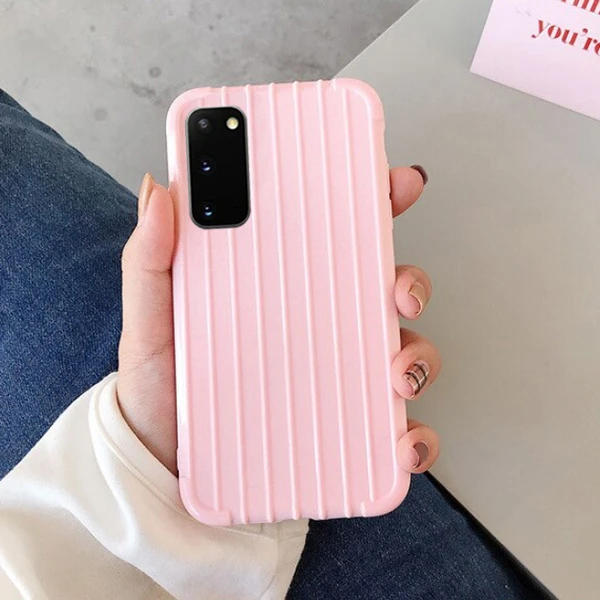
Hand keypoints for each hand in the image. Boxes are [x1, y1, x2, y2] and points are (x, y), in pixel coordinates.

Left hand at [117, 167, 440, 477]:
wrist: (162, 466)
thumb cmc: (160, 391)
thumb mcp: (150, 321)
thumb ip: (149, 261)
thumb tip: (160, 191)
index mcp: (280, 289)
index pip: (334, 237)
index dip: (372, 204)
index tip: (395, 184)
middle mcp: (317, 327)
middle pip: (382, 290)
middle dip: (410, 282)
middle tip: (400, 293)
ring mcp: (335, 376)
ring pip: (402, 351)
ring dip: (420, 356)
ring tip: (398, 375)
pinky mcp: (343, 428)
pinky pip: (393, 429)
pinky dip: (414, 436)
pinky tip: (402, 443)